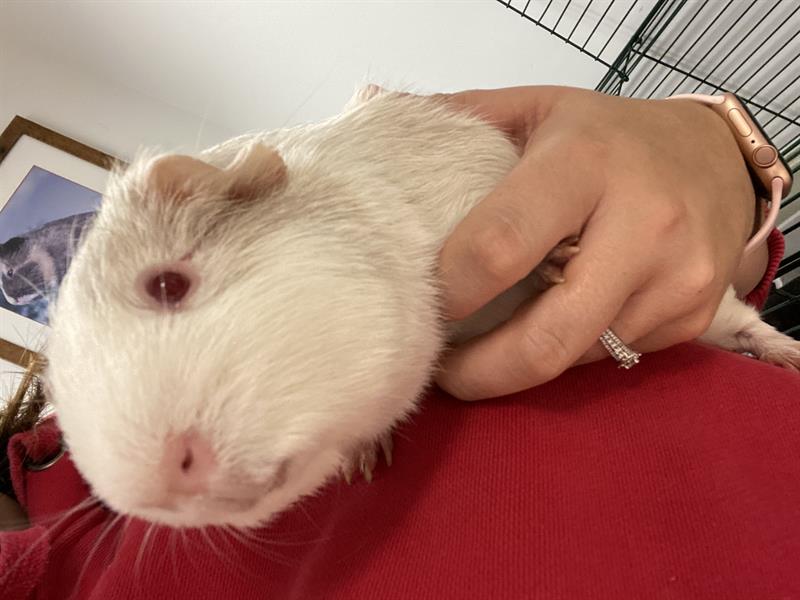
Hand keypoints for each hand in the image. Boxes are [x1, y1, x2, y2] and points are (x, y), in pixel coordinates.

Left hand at [436, 86, 757, 400]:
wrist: (718, 158)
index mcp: (585, 163)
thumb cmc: (609, 136)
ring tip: (488, 343)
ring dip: (521, 363)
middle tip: (441, 369)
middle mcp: (643, 225)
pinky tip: (550, 323)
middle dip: (480, 371)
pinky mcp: (694, 318)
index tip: (419, 308)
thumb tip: (383, 135)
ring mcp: (678, 280)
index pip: (501, 246)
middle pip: (544, 338)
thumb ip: (463, 122)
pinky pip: (609, 359)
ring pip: (573, 358)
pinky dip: (568, 353)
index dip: (450, 292)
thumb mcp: (537, 109)